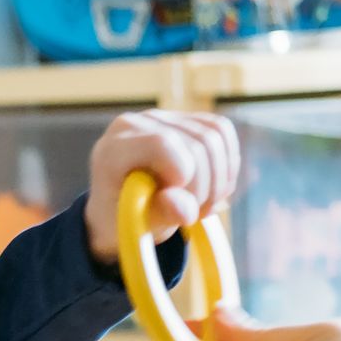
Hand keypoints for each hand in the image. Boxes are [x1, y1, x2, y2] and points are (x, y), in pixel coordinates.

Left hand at [84, 110, 240, 263]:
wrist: (124, 204)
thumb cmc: (125, 215)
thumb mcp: (138, 223)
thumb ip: (161, 214)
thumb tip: (185, 209)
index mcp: (114, 149)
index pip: (160, 143)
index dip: (183, 172)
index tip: (180, 202)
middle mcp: (136, 124)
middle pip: (196, 143)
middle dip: (205, 188)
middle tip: (195, 215)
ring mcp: (161, 117)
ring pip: (214, 137)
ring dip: (219, 180)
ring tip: (202, 206)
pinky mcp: (185, 119)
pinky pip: (222, 131)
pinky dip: (226, 164)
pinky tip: (213, 188)